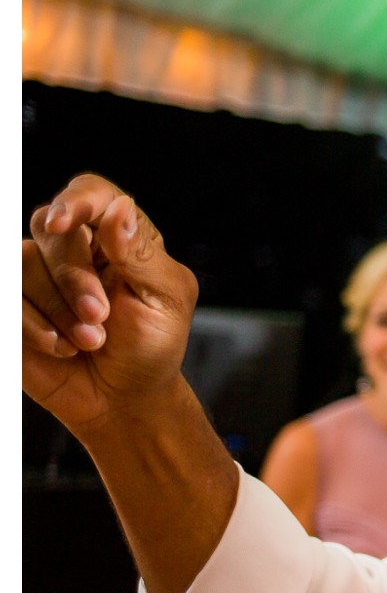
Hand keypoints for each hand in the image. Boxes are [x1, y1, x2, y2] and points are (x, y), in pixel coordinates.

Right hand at [22, 175, 198, 438]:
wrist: (123, 398)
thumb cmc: (151, 346)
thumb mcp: (164, 300)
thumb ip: (140, 253)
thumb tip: (119, 208)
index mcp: (118, 237)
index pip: (92, 194)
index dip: (75, 201)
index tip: (62, 222)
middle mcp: (74, 246)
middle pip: (54, 230)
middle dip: (75, 279)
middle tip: (101, 318)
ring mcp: (38, 273)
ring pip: (23, 262)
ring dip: (58, 309)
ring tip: (89, 341)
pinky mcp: (14, 302)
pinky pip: (8, 296)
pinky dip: (35, 326)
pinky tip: (62, 347)